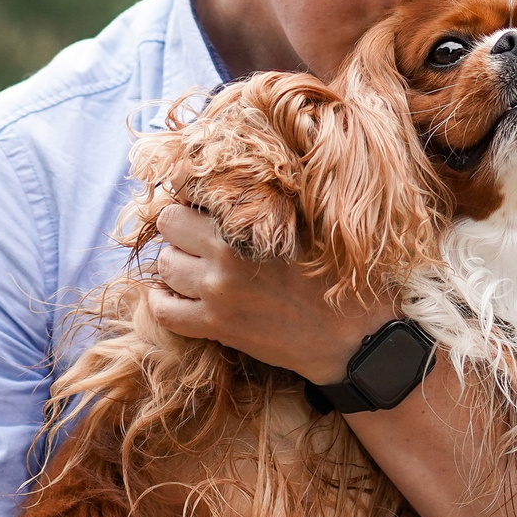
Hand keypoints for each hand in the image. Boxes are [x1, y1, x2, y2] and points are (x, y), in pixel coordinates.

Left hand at [146, 204, 392, 383]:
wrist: (352, 339)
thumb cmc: (341, 277)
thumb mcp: (315, 225)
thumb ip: (273, 204)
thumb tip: (246, 178)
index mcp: (250, 224)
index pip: (190, 192)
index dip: (191, 193)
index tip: (201, 201)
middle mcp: (226, 256)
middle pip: (168, 224)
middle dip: (180, 225)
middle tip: (200, 234)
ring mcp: (217, 295)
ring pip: (164, 265)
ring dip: (177, 262)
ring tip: (200, 265)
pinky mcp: (216, 328)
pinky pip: (164, 312)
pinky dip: (164, 301)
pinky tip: (178, 294)